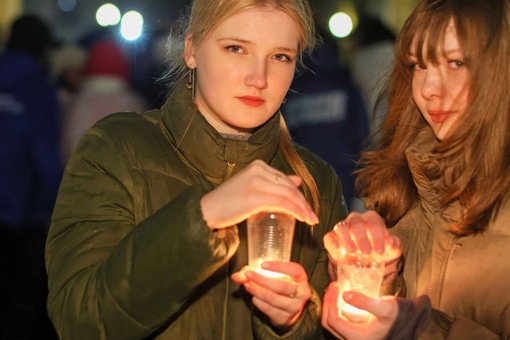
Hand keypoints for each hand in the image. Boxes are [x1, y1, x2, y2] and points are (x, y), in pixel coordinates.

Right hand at [201, 160, 318, 228]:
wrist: (207, 211)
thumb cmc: (228, 203)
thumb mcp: (253, 188)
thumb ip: (273, 184)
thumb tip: (296, 180)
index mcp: (257, 165)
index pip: (285, 179)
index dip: (298, 194)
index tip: (306, 207)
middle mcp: (258, 169)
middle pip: (288, 186)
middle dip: (303, 202)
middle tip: (312, 216)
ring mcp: (256, 182)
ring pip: (288, 194)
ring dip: (302, 208)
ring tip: (310, 220)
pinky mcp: (254, 196)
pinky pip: (281, 203)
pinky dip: (294, 211)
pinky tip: (301, 218)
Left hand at [231, 261, 310, 328]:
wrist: (290, 308)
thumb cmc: (282, 285)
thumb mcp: (275, 275)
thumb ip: (256, 272)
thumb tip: (237, 275)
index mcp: (301, 278)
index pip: (294, 270)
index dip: (279, 267)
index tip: (263, 264)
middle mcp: (301, 292)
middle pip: (281, 286)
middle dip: (262, 280)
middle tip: (248, 274)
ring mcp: (294, 307)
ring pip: (273, 298)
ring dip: (257, 291)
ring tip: (247, 285)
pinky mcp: (285, 318)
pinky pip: (269, 309)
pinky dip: (258, 302)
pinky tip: (253, 296)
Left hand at [322, 282, 398, 339]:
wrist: (417, 325)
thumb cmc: (403, 318)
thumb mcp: (386, 307)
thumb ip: (364, 302)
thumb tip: (343, 294)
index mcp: (358, 338)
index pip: (333, 320)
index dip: (330, 301)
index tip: (335, 285)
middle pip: (330, 324)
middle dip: (328, 303)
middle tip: (333, 286)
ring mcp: (357, 339)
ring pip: (335, 326)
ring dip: (332, 307)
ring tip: (337, 291)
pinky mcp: (361, 336)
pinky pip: (343, 325)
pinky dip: (340, 312)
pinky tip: (345, 299)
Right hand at [324, 211, 401, 280]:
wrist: (366, 262)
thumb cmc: (379, 251)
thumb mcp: (391, 250)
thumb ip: (394, 245)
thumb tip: (391, 242)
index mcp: (372, 219)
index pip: (374, 222)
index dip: (377, 236)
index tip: (380, 251)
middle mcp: (356, 220)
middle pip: (357, 223)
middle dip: (362, 238)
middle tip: (367, 252)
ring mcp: (343, 227)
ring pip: (342, 227)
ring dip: (347, 239)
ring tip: (353, 251)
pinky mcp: (332, 237)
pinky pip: (329, 236)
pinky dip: (331, 242)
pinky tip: (337, 248)